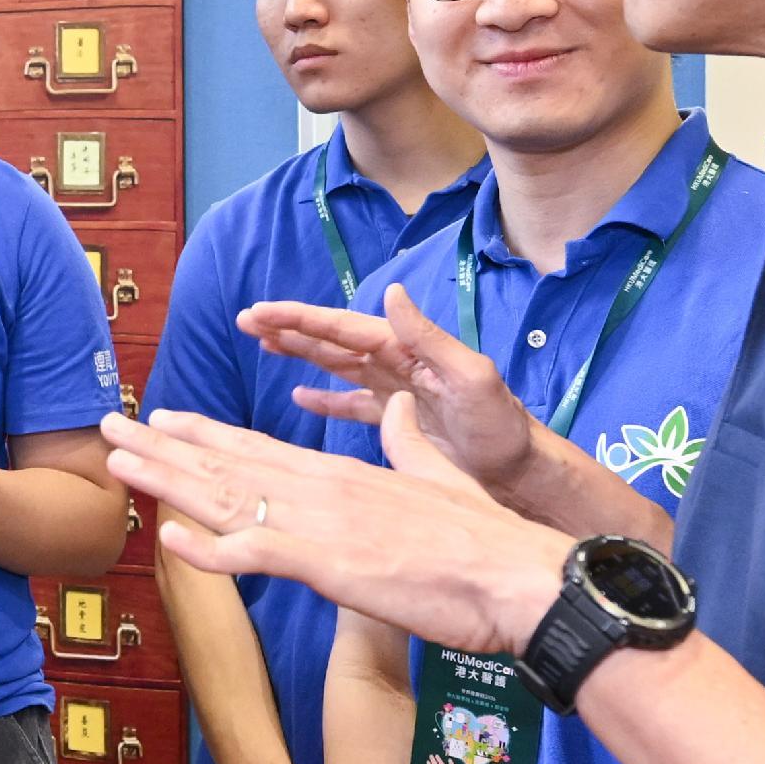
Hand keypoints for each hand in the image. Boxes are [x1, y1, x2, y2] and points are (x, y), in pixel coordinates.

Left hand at [101, 401, 567, 655]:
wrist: (519, 576)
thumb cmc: (485, 540)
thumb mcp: (438, 477)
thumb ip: (408, 445)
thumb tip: (400, 407)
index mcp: (344, 475)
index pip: (261, 449)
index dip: (207, 436)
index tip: (165, 421)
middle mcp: (324, 491)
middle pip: (229, 466)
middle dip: (165, 449)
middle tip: (110, 428)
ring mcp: (325, 526)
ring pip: (230, 499)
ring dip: (168, 482)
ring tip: (116, 464)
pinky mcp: (334, 566)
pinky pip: (261, 556)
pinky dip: (212, 551)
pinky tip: (170, 540)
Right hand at [245, 287, 542, 492]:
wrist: (518, 471)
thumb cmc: (500, 425)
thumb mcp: (469, 376)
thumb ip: (428, 337)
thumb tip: (391, 292)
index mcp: (407, 350)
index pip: (343, 327)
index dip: (301, 318)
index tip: (262, 311)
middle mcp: (396, 365)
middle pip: (332, 341)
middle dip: (290, 329)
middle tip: (246, 320)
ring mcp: (394, 394)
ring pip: (336, 366)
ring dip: (300, 354)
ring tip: (263, 343)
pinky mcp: (396, 424)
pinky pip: (351, 406)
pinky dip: (325, 399)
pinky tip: (300, 396)